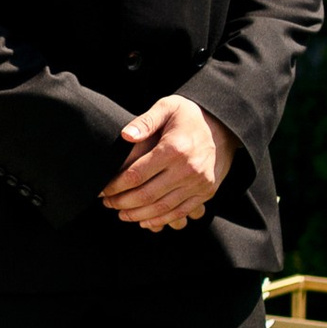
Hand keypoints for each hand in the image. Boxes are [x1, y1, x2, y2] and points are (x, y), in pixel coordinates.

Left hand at [100, 93, 232, 232]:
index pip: (136, 174)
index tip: (102, 189)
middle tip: (107, 203)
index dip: (115, 185)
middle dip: (122, 202)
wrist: (224, 126)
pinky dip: (160, 219)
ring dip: (138, 215)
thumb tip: (125, 136)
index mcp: (174, 148)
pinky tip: (144, 220)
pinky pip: (180, 212)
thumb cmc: (188, 115)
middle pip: (147, 195)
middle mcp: (188, 168)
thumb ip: (145, 121)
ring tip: (121, 214)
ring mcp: (199, 183)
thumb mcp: (167, 107)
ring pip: (162, 208)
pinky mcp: (206, 192)